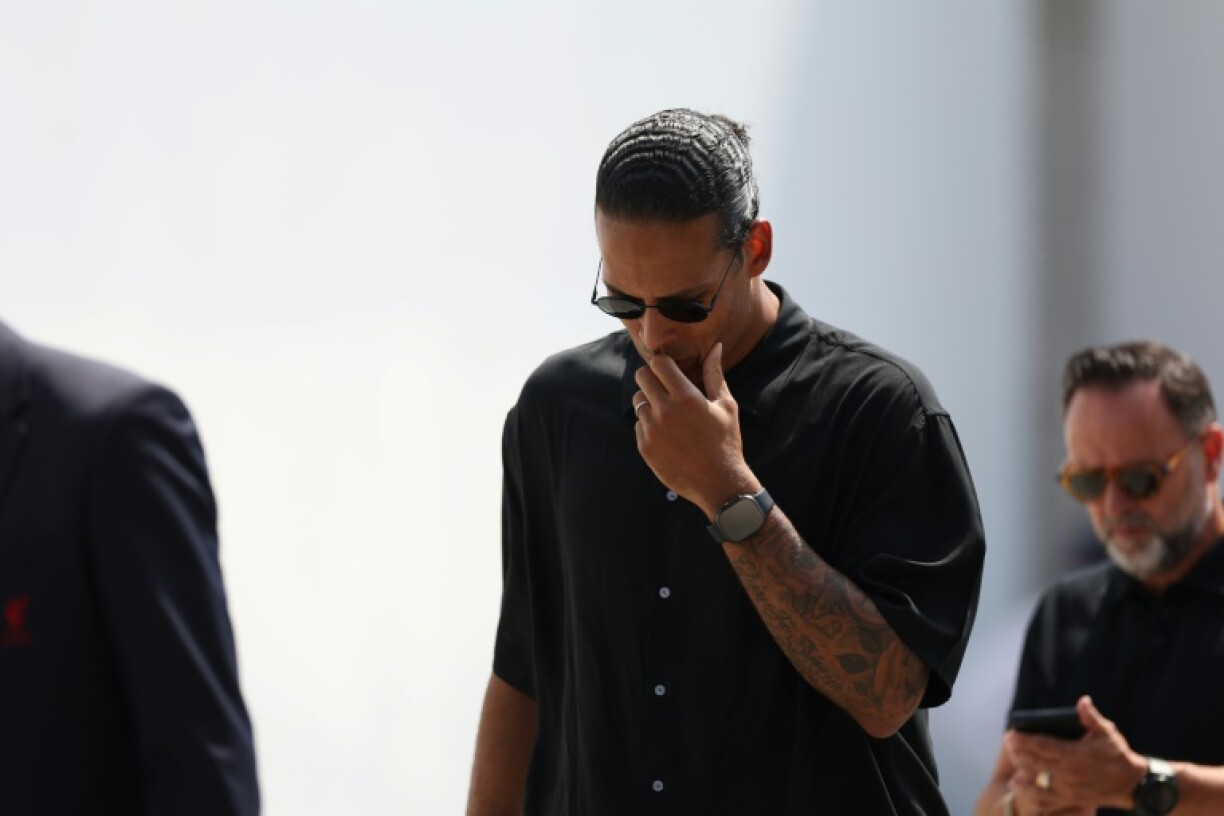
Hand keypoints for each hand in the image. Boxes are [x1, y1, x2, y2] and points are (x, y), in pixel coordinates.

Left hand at [633, 343, 758, 517]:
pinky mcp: (645, 447)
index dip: (662, 364)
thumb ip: (715, 373)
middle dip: (652, 378)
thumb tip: (714, 347)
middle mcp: (665, 411)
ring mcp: (652, 430)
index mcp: (686, 397)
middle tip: (665, 388)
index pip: (658, 363)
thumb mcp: (726, 405)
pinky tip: (667, 434)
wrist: (719, 483)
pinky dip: (649, 425)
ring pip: (637, 401)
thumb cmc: (726, 442)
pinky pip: (639, 424)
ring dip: (649, 401)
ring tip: (668, 413)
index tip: (669, 371)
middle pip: (641, 377)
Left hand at [1005, 696, 1145, 812]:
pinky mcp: (1071, 799)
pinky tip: (1016, 784)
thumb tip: (1083, 701)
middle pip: (1036, 761)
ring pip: (1038, 778)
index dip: (1024, 740)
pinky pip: (1046, 798)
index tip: (1010, 733)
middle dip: (1018, 751)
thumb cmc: (1119, 755)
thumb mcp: (1108, 733)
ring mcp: (1069, 788)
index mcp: (1075, 754)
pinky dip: (1029, 791)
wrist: (1134, 785)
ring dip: (1021, 768)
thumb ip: (1092, 718)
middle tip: (1007, 742)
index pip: (1043, 745)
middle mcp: (1069, 772)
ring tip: (1011, 758)